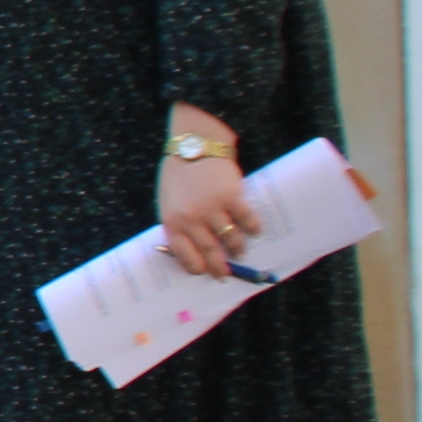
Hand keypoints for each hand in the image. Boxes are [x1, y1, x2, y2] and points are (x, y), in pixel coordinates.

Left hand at [158, 109, 254, 273]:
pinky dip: (253, 229)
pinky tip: (254, 231)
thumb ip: (178, 224)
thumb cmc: (178, 176)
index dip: (196, 267)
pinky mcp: (231, 198)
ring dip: (237, 248)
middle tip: (227, 273)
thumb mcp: (168, 202)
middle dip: (220, 266)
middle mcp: (191, 219)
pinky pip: (247, 221)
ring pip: (230, 240)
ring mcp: (211, 209)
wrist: (194, 148)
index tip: (205, 272)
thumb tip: (193, 249)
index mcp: (172, 221)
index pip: (184, 254)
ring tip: (240, 251)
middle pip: (210, 252)